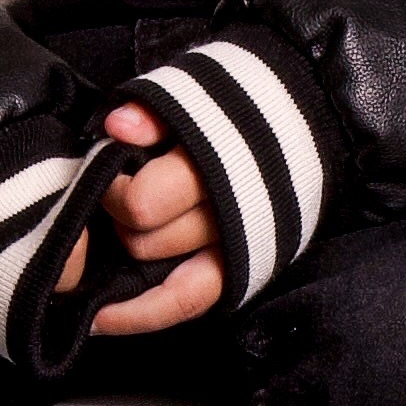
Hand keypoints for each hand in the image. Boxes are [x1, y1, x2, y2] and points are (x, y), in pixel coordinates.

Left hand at [89, 99, 223, 334]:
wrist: (302, 117)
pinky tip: (103, 317)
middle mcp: (227, 215)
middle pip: (148, 244)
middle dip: (122, 221)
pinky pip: (189, 302)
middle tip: (119, 196)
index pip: (144, 203)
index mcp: (213, 164)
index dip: (113, 190)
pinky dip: (145, 312)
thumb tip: (116, 127)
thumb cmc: (240, 101)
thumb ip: (156, 110)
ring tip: (113, 243)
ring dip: (133, 259)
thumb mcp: (197, 88)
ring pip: (163, 278)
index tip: (108, 169)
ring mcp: (236, 248)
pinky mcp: (242, 270)